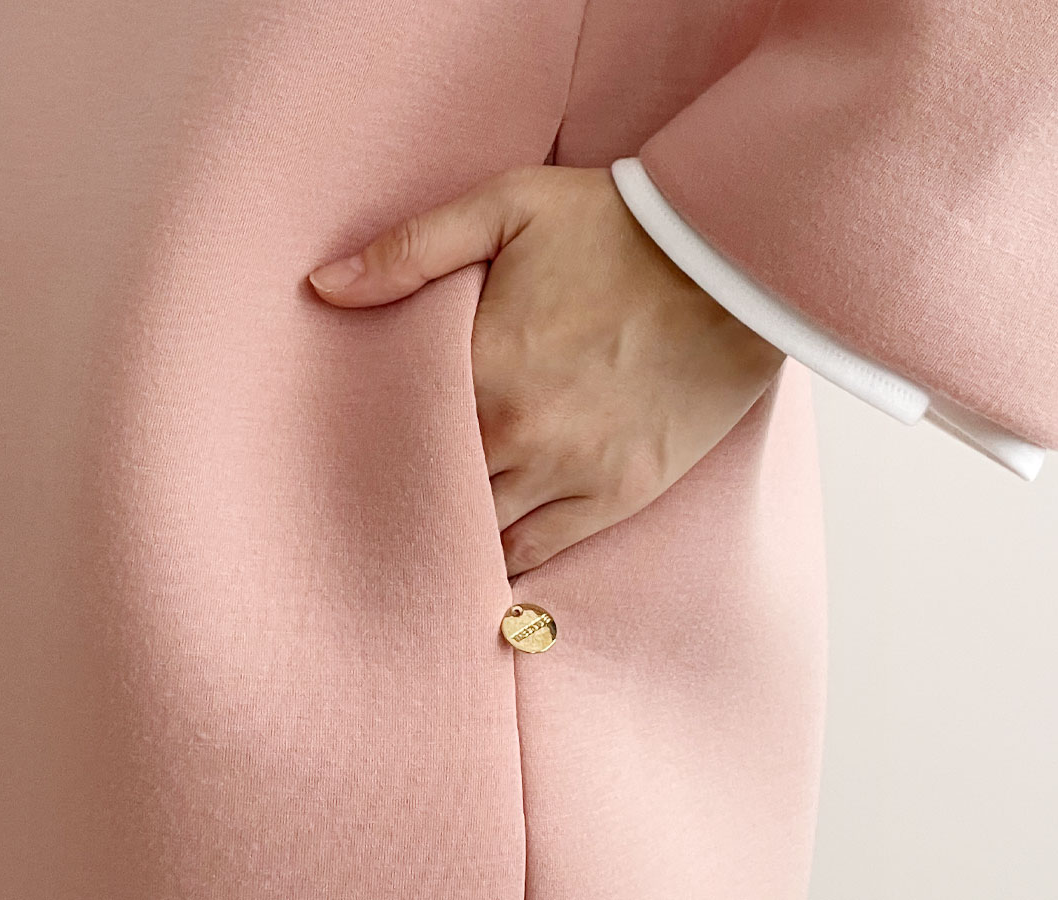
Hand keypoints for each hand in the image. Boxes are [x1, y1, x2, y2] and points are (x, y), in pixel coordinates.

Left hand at [308, 165, 783, 577]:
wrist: (734, 262)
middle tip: (362, 508)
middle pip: (430, 489)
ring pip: (480, 530)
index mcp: (482, 365)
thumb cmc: (618, 228)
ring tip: (409, 543)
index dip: (365, 445)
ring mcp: (571, 471)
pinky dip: (504, 561)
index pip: (393, 431)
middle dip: (398, 496)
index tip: (339, 455)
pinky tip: (476, 564)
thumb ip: (411, 250)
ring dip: (445, 535)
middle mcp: (519, 432)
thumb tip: (324, 286)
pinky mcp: (618, 495)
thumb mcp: (508, 206)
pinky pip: (541, 551)